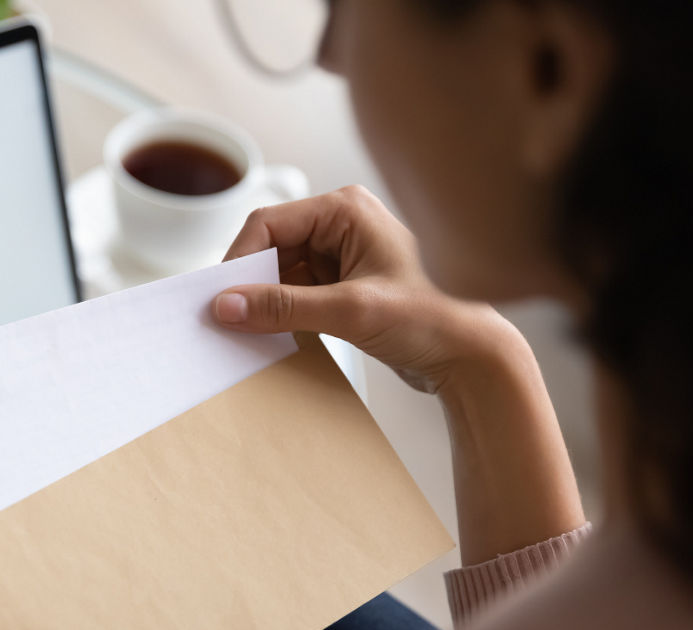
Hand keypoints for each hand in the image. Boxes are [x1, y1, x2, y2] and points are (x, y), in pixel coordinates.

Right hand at [215, 186, 583, 564]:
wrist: (474, 357)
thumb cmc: (434, 319)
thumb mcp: (351, 311)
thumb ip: (284, 306)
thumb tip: (226, 306)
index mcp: (347, 210)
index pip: (269, 223)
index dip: (238, 260)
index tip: (219, 297)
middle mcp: (342, 224)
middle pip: (270, 246)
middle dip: (250, 281)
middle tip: (228, 316)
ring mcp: (343, 255)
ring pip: (280, 272)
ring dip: (265, 300)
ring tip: (252, 329)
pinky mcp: (344, 286)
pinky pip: (296, 292)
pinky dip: (281, 312)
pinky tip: (274, 333)